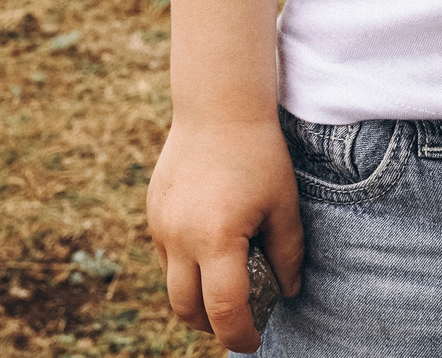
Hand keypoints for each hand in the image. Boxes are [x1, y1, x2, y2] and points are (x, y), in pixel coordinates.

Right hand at [145, 117, 301, 352]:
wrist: (218, 106)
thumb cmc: (259, 153)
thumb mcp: (283, 204)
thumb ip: (288, 253)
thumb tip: (288, 291)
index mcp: (217, 238)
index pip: (224, 310)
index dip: (241, 335)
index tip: (254, 341)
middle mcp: (180, 238)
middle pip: (187, 309)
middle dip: (212, 326)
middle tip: (238, 324)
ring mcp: (161, 226)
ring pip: (171, 286)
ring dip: (195, 301)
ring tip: (224, 295)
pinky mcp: (153, 214)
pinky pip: (166, 258)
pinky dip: (185, 270)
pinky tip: (210, 256)